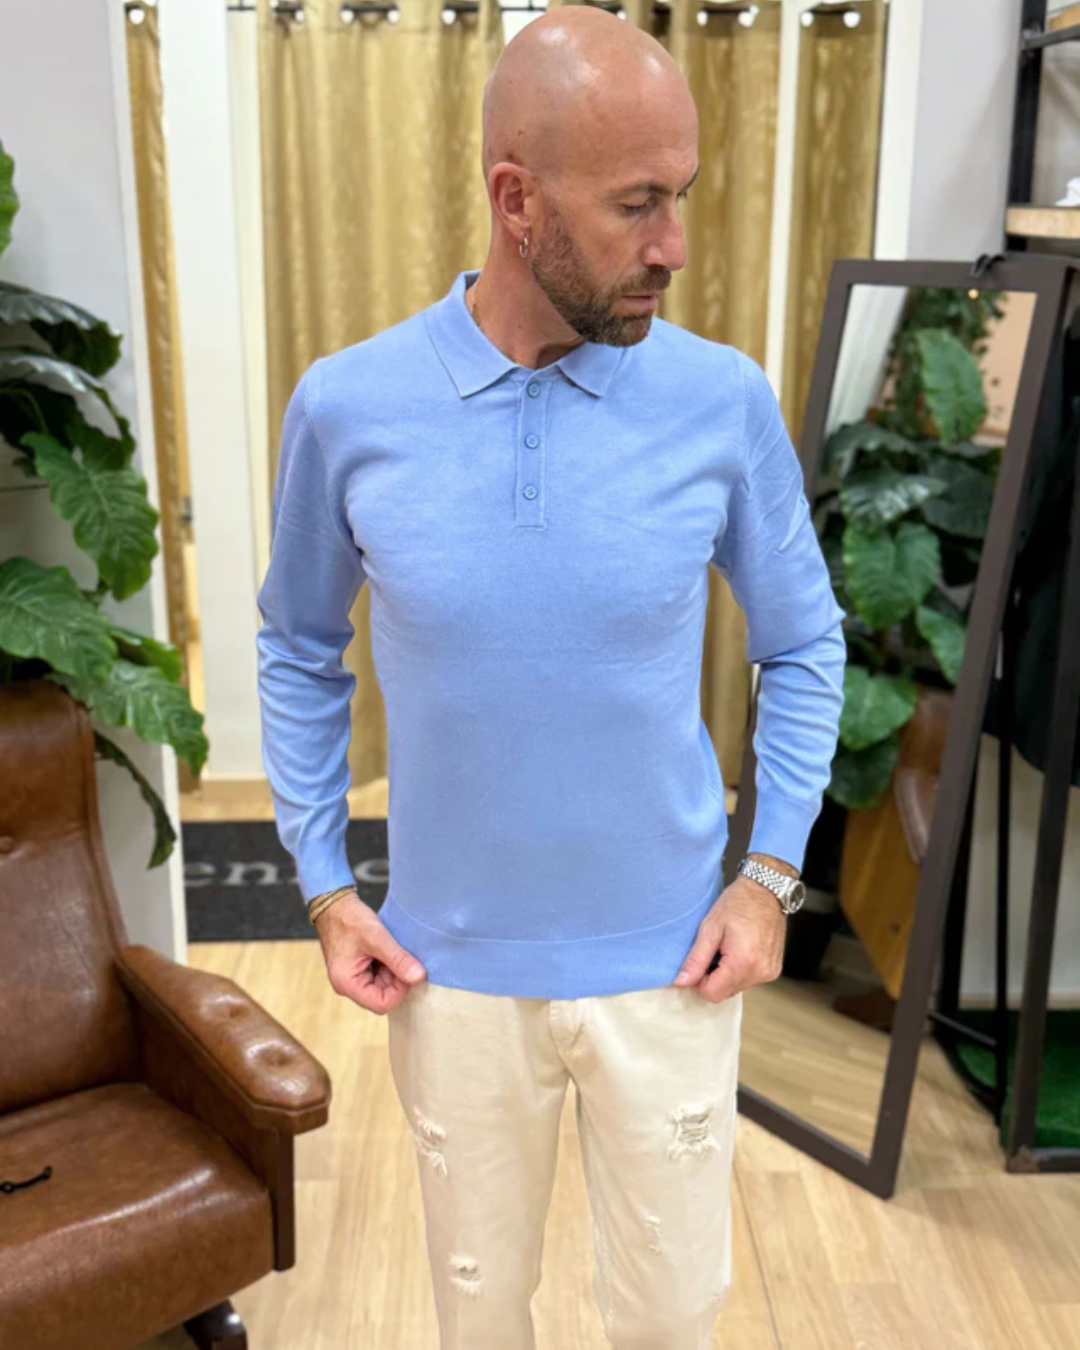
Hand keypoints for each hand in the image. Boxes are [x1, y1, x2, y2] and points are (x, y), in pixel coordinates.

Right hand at [314, 891, 426, 1013]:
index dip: (400, 990)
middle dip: (397, 978)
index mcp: (347, 983)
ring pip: (383, 985)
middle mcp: (348, 985)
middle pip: (383, 995)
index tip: (407, 969)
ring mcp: (353, 978)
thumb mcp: (377, 938)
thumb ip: (398, 959)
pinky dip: (388, 965)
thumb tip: (419, 977)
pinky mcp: (359, 969)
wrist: (335, 904)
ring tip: (392, 949)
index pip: (382, 1004)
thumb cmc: (349, 919)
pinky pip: (379, 975)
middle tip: (401, 955)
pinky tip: (387, 949)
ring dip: (393, 970)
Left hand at [672, 877, 786, 1002]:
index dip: (700, 981)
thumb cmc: (737, 904)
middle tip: (714, 950)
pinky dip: (740, 970)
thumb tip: (681, 983)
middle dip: (713, 977)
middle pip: (724, 994)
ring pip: (736, 988)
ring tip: (728, 947)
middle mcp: (759, 973)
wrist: (766, 890)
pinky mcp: (774, 970)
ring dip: (727, 974)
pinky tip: (740, 949)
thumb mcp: (710, 928)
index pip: (712, 994)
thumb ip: (695, 959)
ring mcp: (769, 973)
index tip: (700, 960)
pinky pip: (749, 981)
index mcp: (742, 963)